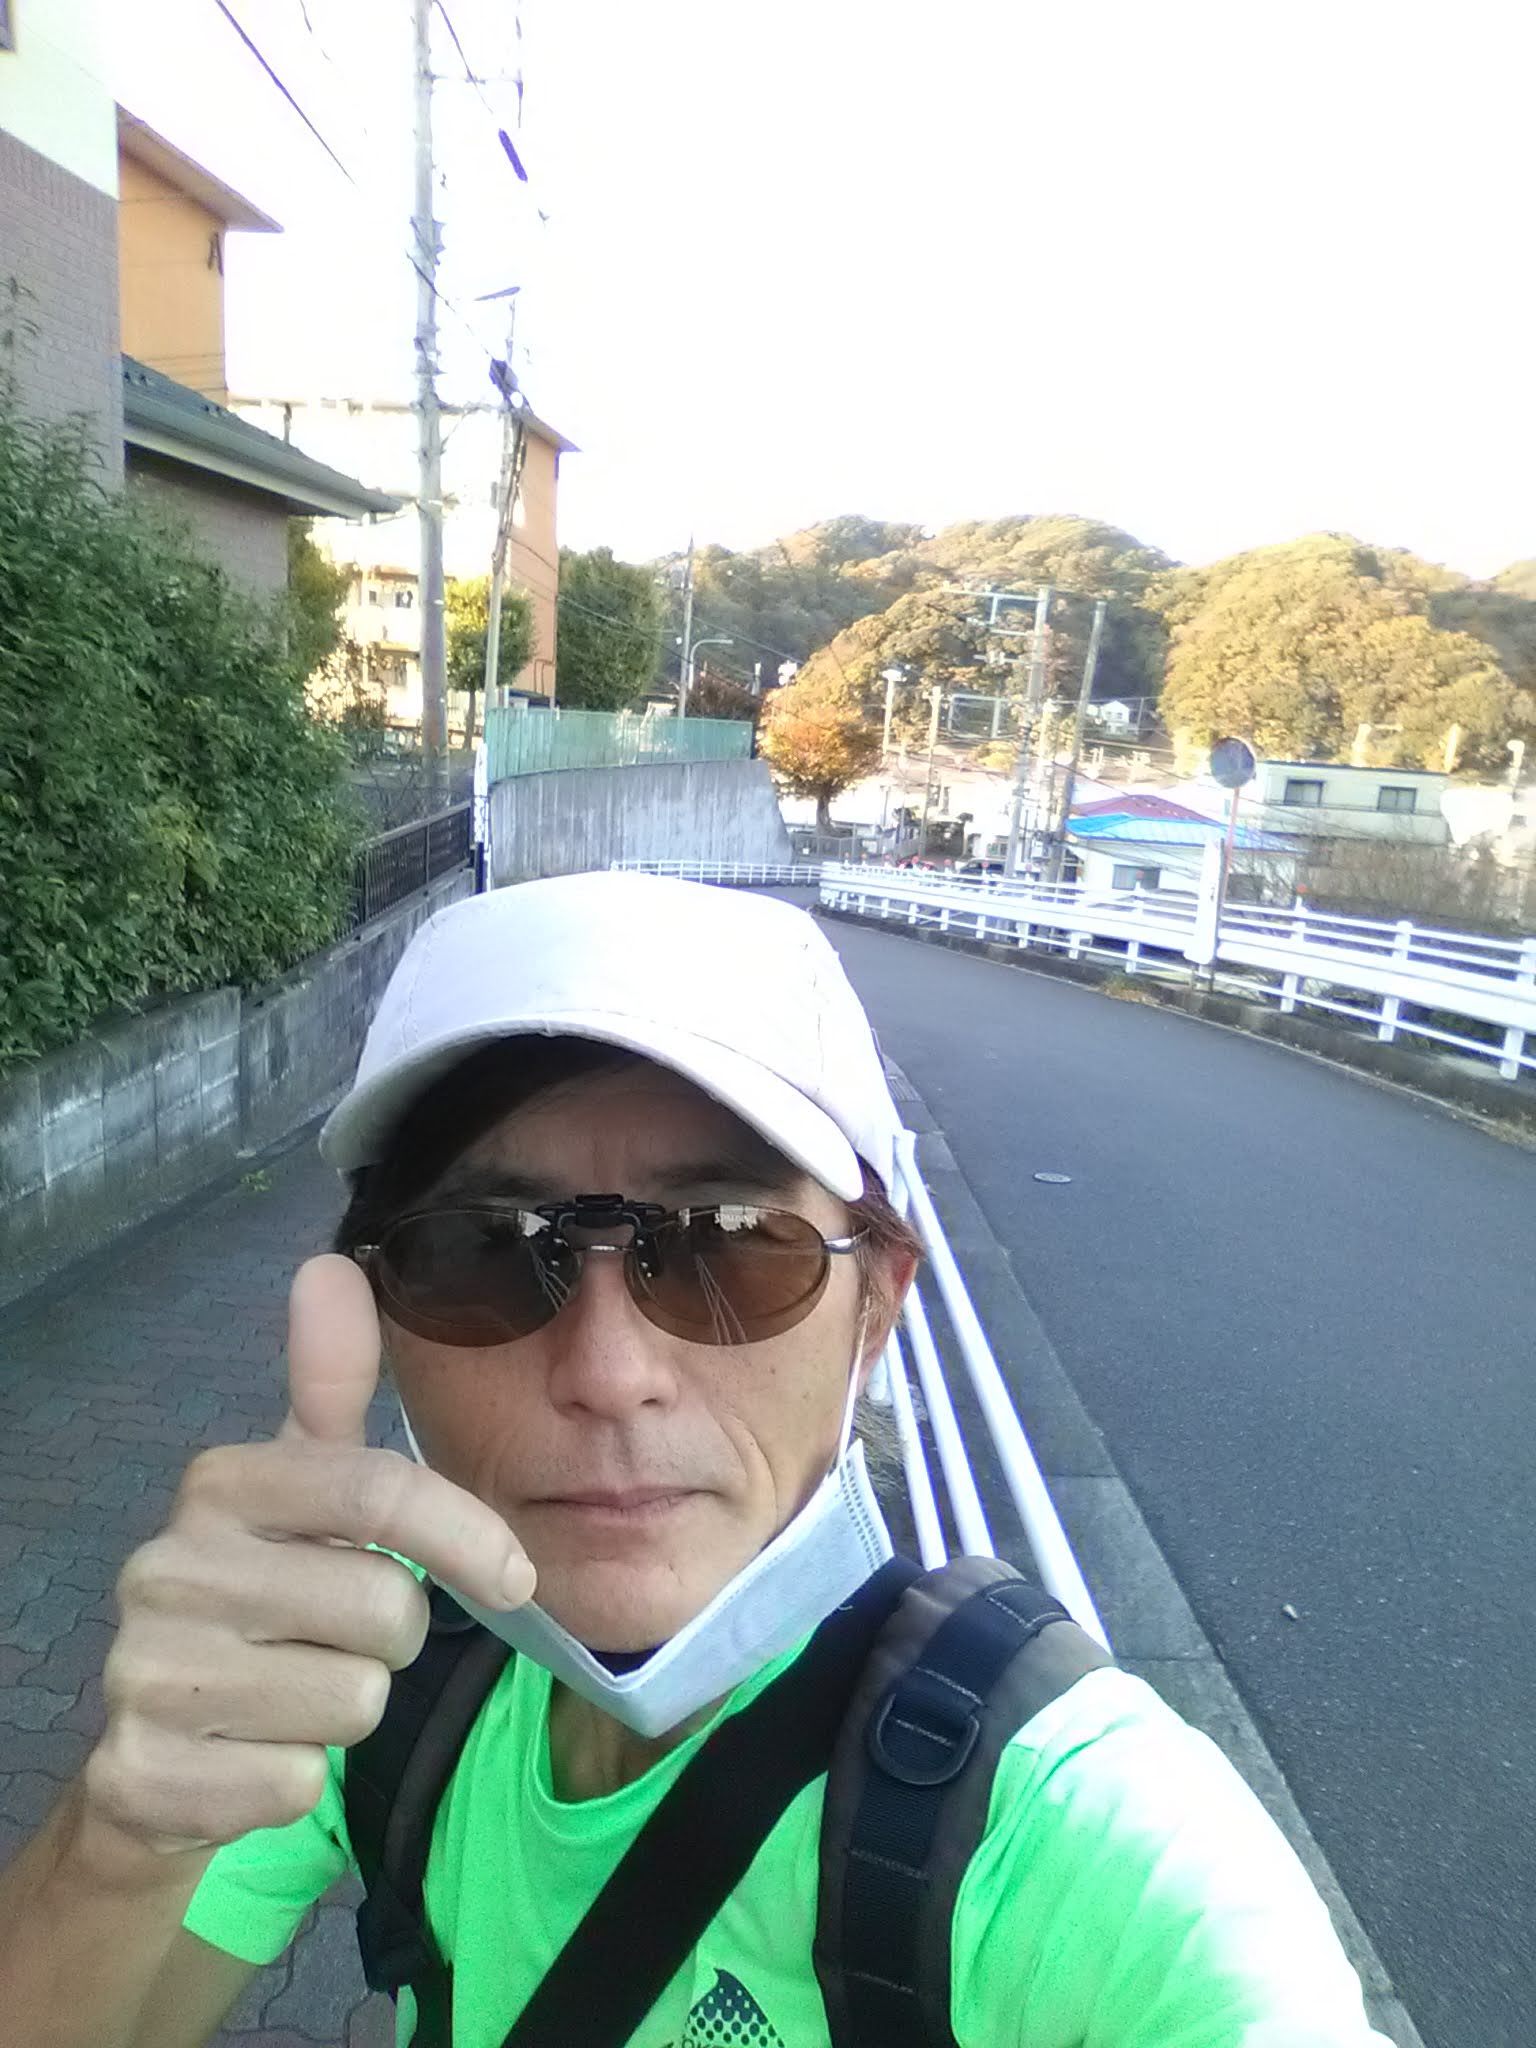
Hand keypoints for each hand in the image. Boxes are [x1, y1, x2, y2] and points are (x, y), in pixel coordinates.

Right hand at [85, 1255, 534, 1855]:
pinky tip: (251, 1754)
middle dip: (390, 1638)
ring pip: (353, 1701)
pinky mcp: (138, 1775)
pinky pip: (298, 1783)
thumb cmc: (263, 1596)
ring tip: (291, 1689)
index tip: (515, 1574)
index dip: (467, 1535)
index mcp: (219, 1484)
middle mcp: (165, 1567)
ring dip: (346, 1710)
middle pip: (385, 1607)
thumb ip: (328, 1384)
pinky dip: (296, 1779)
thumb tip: (329, 1262)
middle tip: (334, 1636)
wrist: (155, 1752)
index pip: (379, 1489)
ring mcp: (141, 1673)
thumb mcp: (300, 1489)